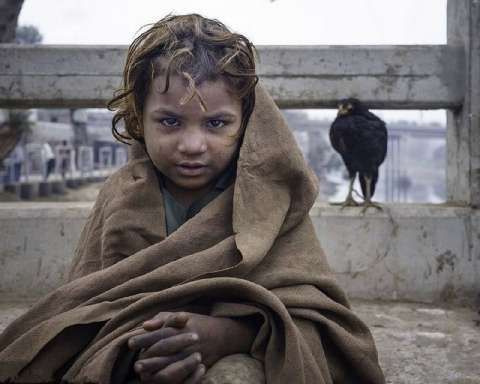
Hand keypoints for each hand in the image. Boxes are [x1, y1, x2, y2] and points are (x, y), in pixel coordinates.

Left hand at [128, 311, 256, 382]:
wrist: (223, 334)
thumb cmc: (197, 323)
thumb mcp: (181, 315)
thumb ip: (162, 318)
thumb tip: (144, 325)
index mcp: (181, 327)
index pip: (159, 333)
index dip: (144, 339)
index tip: (130, 343)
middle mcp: (186, 341)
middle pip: (165, 350)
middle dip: (149, 358)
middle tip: (135, 365)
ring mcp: (193, 354)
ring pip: (173, 364)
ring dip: (157, 370)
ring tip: (142, 374)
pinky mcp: (198, 365)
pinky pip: (183, 375)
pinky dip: (171, 378)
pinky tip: (158, 380)